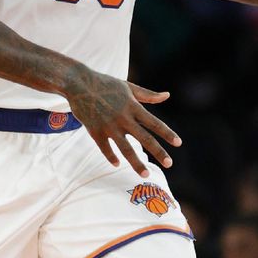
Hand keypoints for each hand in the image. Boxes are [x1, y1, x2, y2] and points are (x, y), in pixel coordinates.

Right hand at [64, 68, 181, 177]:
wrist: (79, 83)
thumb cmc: (105, 84)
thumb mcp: (128, 87)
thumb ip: (148, 95)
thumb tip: (167, 95)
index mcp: (133, 106)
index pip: (154, 122)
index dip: (167, 133)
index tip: (179, 143)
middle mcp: (123, 118)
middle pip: (144, 138)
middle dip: (158, 152)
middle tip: (169, 164)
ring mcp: (109, 126)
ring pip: (125, 148)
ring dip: (136, 162)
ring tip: (145, 174)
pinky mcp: (95, 131)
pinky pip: (105, 148)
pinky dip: (111, 157)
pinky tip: (117, 164)